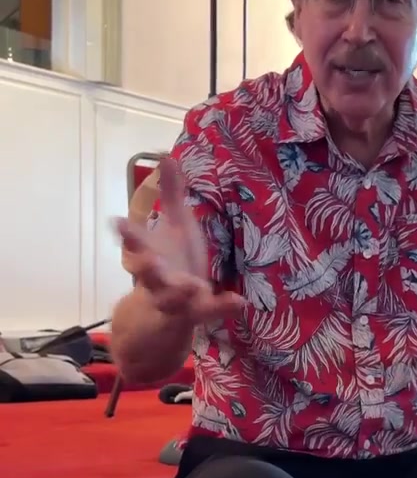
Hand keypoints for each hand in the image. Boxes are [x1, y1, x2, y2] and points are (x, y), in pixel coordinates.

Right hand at [114, 157, 243, 324]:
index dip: (127, 233)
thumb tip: (166, 156)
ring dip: (178, 291)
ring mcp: (174, 300)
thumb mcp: (174, 227)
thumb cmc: (170, 264)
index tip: (116, 221)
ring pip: (171, 298)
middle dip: (142, 263)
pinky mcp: (193, 316)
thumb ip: (171, 194)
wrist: (160, 321)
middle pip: (146, 271)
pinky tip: (239, 302)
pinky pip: (208, 312)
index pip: (135, 242)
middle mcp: (157, 278)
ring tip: (191, 285)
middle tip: (145, 257)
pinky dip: (222, 308)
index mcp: (150, 255)